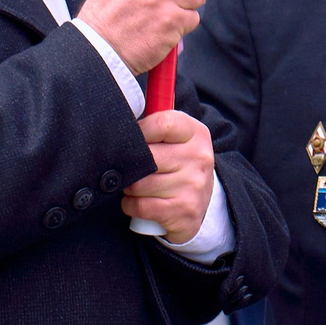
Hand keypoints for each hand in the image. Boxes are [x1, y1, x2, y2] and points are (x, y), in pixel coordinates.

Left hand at [124, 110, 216, 243]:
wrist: (202, 203)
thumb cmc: (180, 165)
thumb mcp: (178, 139)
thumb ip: (155, 124)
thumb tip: (123, 113)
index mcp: (196, 133)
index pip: (162, 123)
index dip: (139, 131)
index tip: (131, 138)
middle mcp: (199, 157)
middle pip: (146, 157)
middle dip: (131, 165)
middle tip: (133, 168)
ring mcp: (193, 185)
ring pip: (139, 184)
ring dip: (129, 188)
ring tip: (137, 186)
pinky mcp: (184, 211)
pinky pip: (140, 206)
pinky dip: (131, 206)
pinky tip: (138, 203)